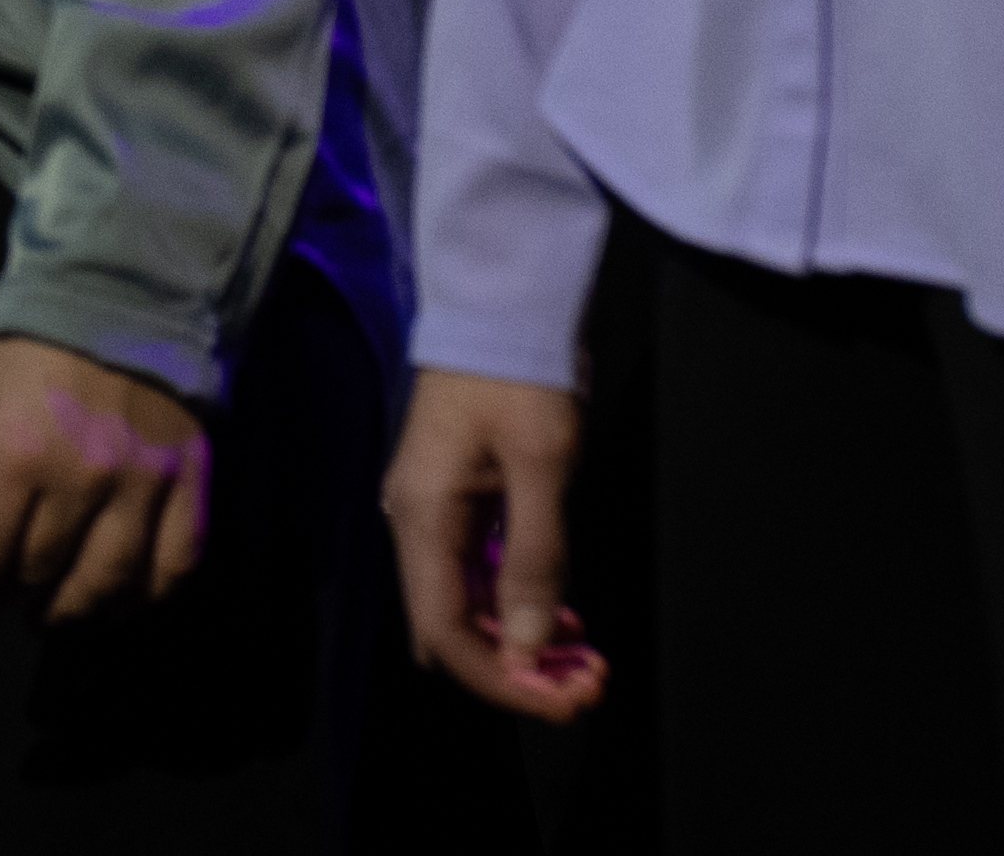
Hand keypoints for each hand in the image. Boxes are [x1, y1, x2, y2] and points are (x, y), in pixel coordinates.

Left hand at [0, 331, 220, 626]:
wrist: (120, 289)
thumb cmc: (33, 346)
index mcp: (16, 453)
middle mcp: (82, 477)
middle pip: (40, 573)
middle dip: (10, 597)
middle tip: (1, 599)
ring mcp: (143, 483)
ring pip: (109, 585)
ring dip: (75, 610)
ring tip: (55, 609)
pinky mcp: (190, 482)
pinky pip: (175, 565)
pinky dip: (147, 598)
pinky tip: (120, 601)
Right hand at [380, 365, 606, 720]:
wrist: (499, 304)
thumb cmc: (518, 376)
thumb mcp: (540, 465)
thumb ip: (533, 558)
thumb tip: (524, 646)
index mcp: (422, 516)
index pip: (445, 629)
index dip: (500, 678)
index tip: (563, 699)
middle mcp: (415, 523)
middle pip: (452, 626)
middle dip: (515, 669)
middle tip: (588, 683)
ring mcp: (433, 513)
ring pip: (468, 606)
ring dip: (521, 643)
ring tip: (585, 659)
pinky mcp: (456, 502)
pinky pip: (479, 576)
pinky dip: (519, 607)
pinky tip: (562, 618)